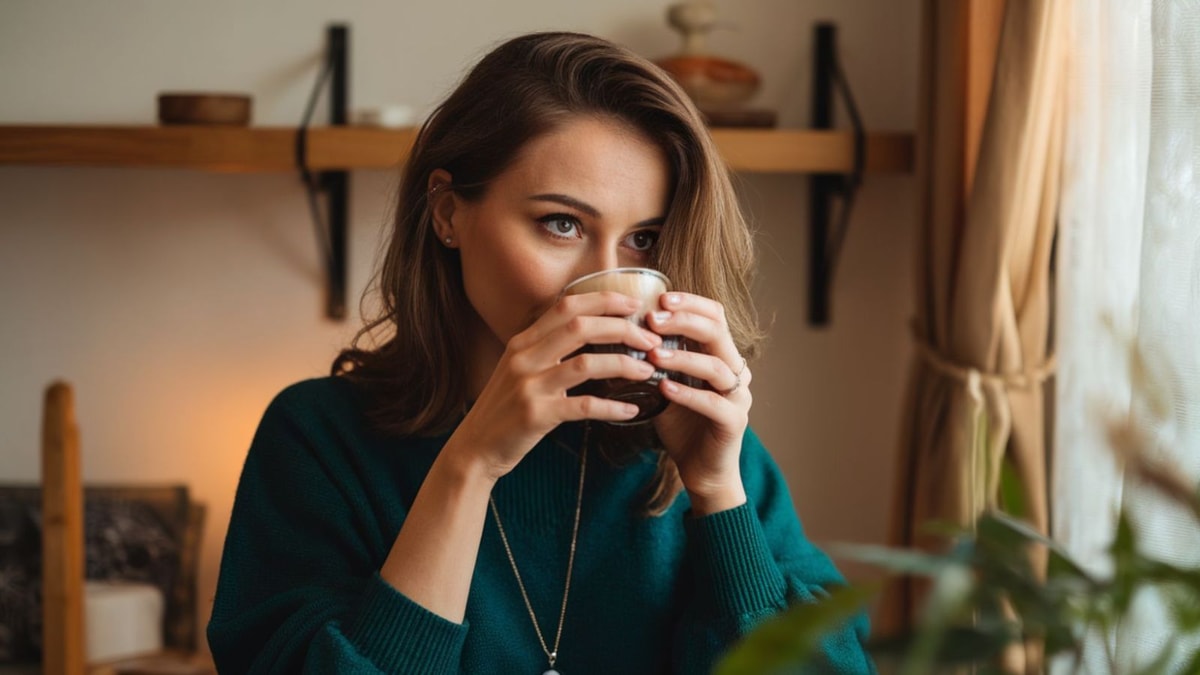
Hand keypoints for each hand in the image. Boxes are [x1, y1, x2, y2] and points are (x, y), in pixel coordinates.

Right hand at [446, 292, 663, 480]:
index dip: (603, 299)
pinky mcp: (536, 415)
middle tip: (650, 338)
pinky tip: (631, 410)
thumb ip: (546, 349)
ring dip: (623, 364)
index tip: (632, 303)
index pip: (566, 306)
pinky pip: (583, 406)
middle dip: (622, 328)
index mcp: (522, 342)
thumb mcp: (519, 369)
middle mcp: (524, 358)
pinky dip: (611, 407)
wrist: (475, 448)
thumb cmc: (504, 409)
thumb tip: (588, 331)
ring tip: (647, 369)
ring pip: (586, 363)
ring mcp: (528, 386)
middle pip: (580, 327)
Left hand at [646, 292, 750, 513]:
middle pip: (718, 331)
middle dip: (685, 320)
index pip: (714, 315)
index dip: (689, 302)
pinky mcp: (735, 423)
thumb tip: (616, 333)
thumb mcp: (663, 385)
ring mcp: (739, 397)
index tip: (659, 298)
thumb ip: (652, 360)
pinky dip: (689, 394)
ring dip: (684, 357)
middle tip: (653, 318)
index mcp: (720, 355)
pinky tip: (665, 388)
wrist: (701, 471)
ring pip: (718, 367)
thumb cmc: (682, 425)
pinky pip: (715, 404)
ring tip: (654, 354)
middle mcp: (735, 371)